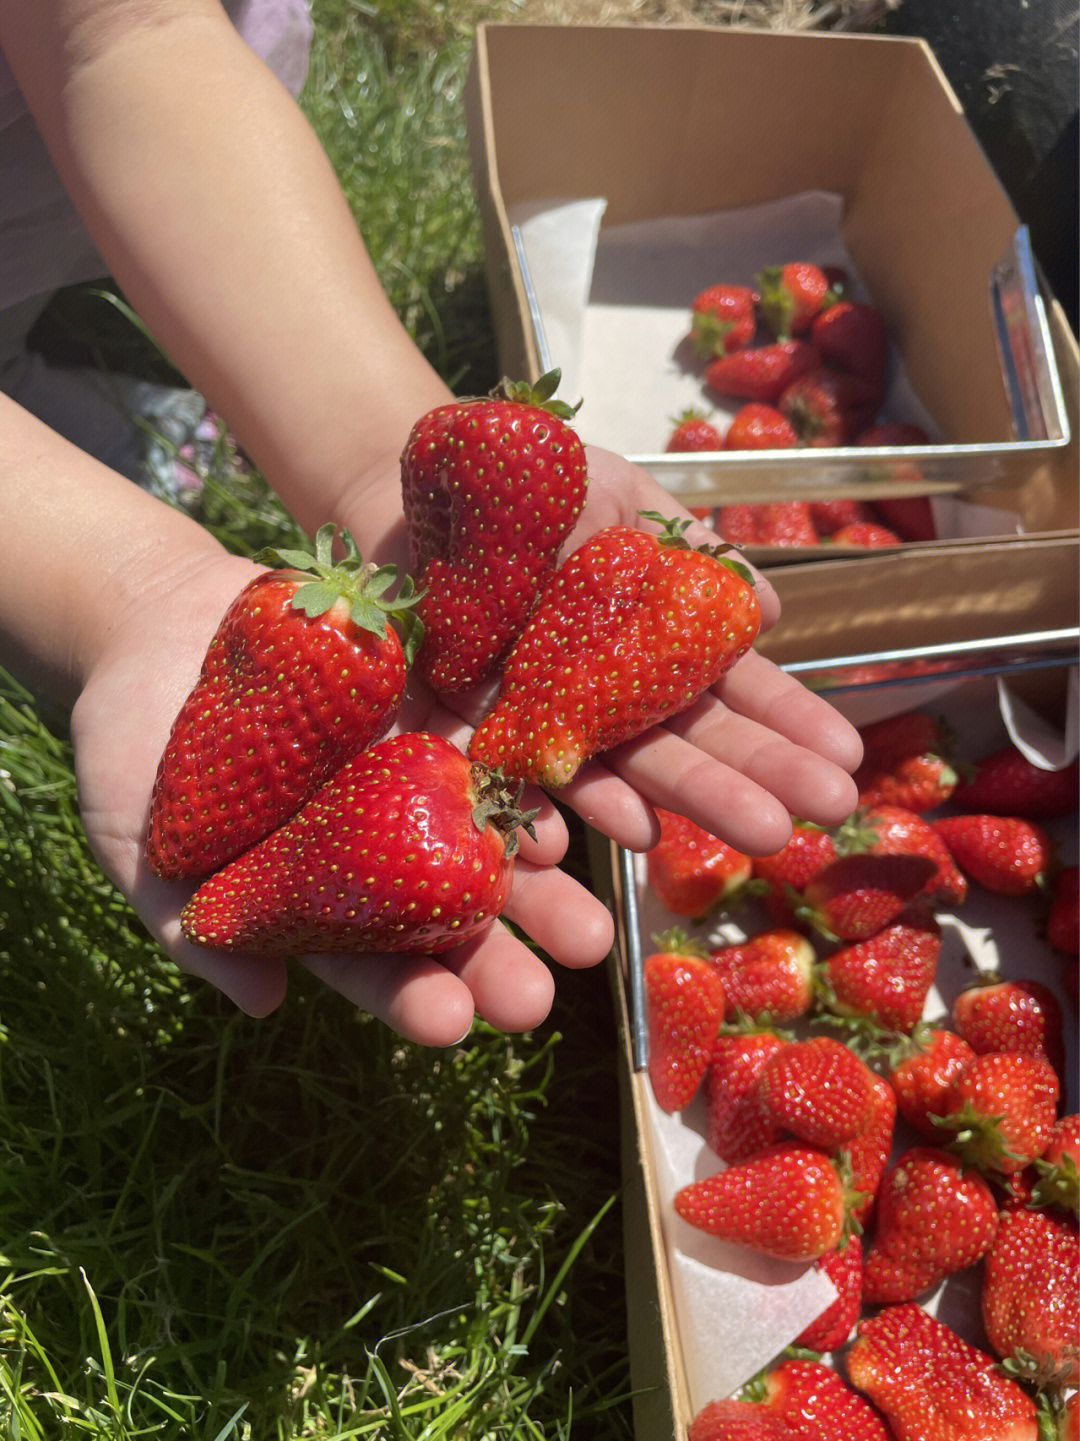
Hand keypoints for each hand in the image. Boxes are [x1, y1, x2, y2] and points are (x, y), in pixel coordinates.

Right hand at [70, 547, 610, 1046]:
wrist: (156, 620)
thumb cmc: (133, 745)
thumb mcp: (139, 842)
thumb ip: (191, 925)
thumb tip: (264, 1005)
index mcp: (314, 888)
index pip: (366, 957)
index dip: (406, 994)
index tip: (448, 1028)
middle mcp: (376, 838)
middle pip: (445, 908)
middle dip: (497, 955)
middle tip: (543, 1001)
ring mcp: (410, 767)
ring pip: (486, 832)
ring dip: (541, 881)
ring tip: (590, 924)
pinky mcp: (431, 696)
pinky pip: (489, 736)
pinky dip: (529, 776)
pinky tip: (571, 813)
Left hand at [433, 445, 863, 858]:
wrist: (407, 484)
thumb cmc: (523, 483)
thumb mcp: (618, 496)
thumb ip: (688, 548)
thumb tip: (775, 609)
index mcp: (646, 636)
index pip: (727, 688)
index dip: (785, 722)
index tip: (845, 760)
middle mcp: (602, 689)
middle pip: (686, 739)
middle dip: (759, 774)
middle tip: (829, 815)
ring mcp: (540, 714)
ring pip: (622, 768)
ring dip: (692, 801)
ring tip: (763, 833)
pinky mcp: (472, 727)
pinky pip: (521, 771)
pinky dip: (573, 801)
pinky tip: (633, 829)